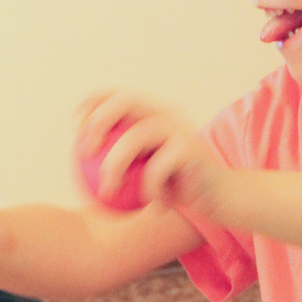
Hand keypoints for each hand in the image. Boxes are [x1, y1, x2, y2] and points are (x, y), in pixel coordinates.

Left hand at [76, 90, 233, 218]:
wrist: (227, 198)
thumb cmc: (182, 188)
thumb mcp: (148, 173)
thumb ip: (124, 162)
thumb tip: (82, 166)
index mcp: (155, 114)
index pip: (118, 95)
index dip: (92, 104)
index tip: (75, 129)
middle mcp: (167, 114)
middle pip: (125, 101)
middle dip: (99, 121)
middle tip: (85, 152)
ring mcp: (180, 129)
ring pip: (134, 137)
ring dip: (114, 167)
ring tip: (107, 193)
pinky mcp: (191, 149)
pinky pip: (156, 169)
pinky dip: (151, 189)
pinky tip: (156, 206)